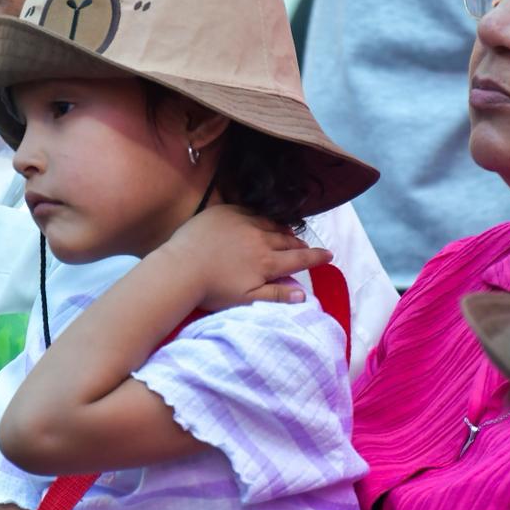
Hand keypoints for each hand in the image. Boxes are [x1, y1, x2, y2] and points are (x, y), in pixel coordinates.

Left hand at [158, 205, 331, 311]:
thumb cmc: (212, 289)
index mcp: (266, 261)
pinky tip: (262, 219)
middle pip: (287, 240)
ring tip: (289, 234)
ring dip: (282, 230)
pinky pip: (250, 210)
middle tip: (307, 248)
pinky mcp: (225, 212)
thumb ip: (276, 295)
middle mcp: (259, 238)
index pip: (299, 259)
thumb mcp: (246, 299)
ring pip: (270, 223)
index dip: (316, 257)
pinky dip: (261, 216)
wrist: (180, 268)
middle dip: (300, 245)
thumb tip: (303, 294)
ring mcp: (242, 221)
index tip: (329, 255)